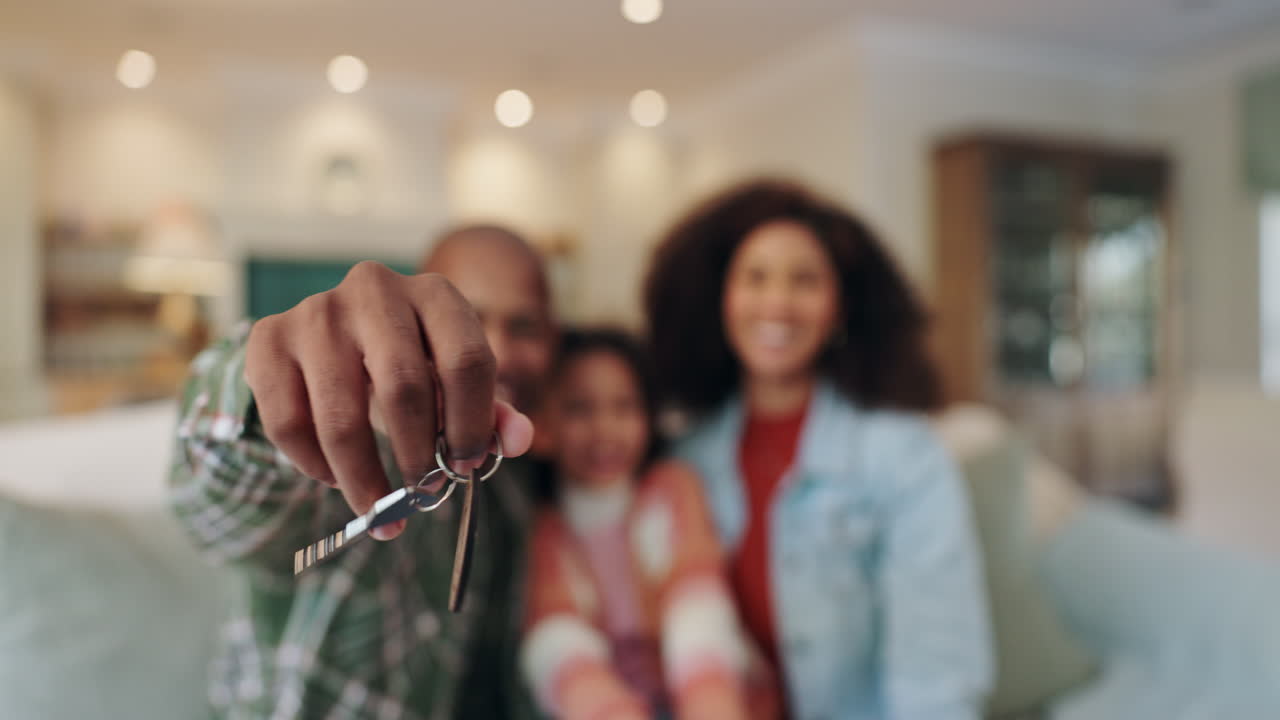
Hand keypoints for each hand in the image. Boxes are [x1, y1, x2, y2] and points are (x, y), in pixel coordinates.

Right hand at [243, 261, 533, 539]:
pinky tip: (336, 480)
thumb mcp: (454, 379)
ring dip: (365, 478)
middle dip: (419, 455)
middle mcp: (375, 289)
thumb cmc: (411, 361)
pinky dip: (315, 466)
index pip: (467, 361)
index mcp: (435, 294)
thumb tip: (521, 441)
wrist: (331, 332)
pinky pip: (288, 422)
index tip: (467, 467)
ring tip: (384, 509)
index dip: (473, 424)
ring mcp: (316, 311)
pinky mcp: (268, 339)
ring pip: (340, 416)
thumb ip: (492, 411)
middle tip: (426, 493)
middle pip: (404, 388)